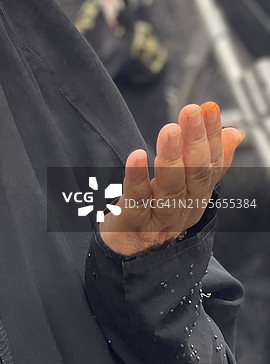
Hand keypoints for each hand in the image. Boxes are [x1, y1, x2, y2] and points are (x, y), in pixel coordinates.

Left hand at [99, 102, 241, 255]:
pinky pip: (136, 201)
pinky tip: (137, 155)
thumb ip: (207, 162)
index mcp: (198, 197)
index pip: (212, 165)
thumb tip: (234, 133)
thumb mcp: (186, 188)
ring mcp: (158, 219)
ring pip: (170, 188)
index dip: (213, 136)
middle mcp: (183, 209)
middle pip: (194, 175)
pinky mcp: (131, 224)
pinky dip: (137, 177)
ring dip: (171, 157)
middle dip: (195, 141)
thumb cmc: (156, 213)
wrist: (128, 255)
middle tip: (191, 111)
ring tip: (170, 130)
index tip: (210, 108)